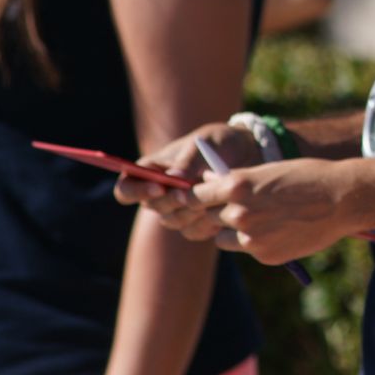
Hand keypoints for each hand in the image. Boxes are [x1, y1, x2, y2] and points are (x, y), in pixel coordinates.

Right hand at [113, 122, 261, 237]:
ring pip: (173, 221)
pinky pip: (194, 231)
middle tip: (191, 194)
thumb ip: (188, 160)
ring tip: (213, 197)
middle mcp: (160, 192)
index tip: (159, 188)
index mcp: (151, 169)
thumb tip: (172, 178)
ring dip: (192, 211)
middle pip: (152, 207)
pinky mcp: (197, 221)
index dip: (137, 192)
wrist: (248, 154)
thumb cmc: (219, 142)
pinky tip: (222, 210)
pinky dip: (207, 223)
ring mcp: (178, 209)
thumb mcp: (204, 143)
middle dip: (172, 201)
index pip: (126, 188)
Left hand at [189, 157, 373, 263]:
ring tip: (260, 219)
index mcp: (236, 186)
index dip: (192, 197)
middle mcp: (238, 213)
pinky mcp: (263, 256)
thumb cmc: (307, 177)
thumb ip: (235, 180)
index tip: (193, 200)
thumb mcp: (268, 170)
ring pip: (221, 238)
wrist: (342, 200)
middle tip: (236, 207)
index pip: (194, 196)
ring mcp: (250, 238)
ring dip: (231, 231)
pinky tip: (280, 230)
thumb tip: (208, 183)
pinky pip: (245, 249)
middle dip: (216, 213)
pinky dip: (255, 242)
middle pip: (207, 217)